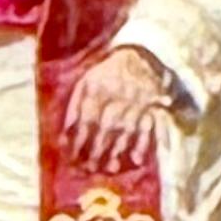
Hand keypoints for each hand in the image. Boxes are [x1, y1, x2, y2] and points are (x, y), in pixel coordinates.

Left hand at [61, 45, 171, 176]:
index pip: (87, 116)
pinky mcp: (155, 105)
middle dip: (98, 148)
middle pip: (108, 124)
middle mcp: (119, 92)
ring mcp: (139, 99)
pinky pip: (154, 125)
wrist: (139, 53)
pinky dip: (146, 142)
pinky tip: (137, 159)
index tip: (73, 157)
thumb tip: (65, 134)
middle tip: (90, 168)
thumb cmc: (107, 74)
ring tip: (110, 168)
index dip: (79, 138)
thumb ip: (75, 106)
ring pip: (129, 127)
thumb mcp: (86, 81)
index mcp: (99, 86)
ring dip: (119, 149)